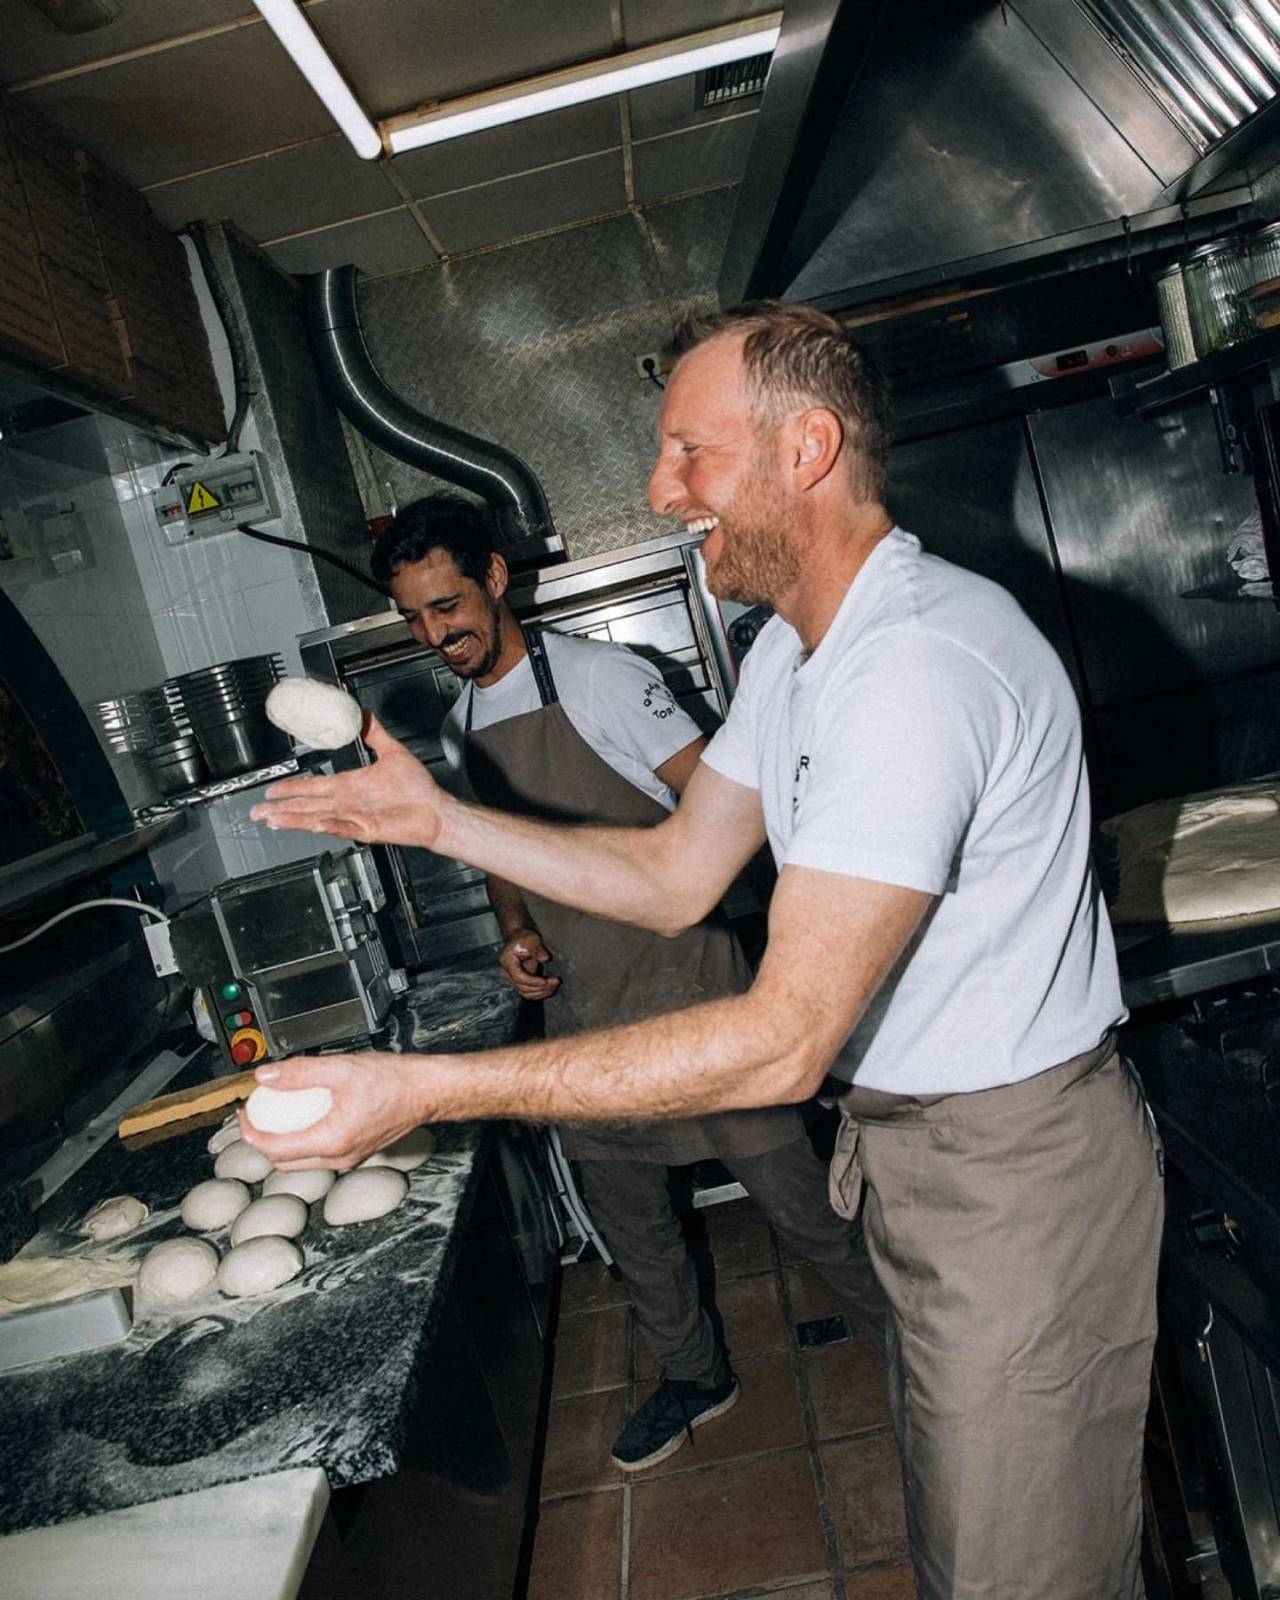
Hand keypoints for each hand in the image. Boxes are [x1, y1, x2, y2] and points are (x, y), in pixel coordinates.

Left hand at [237, 1051, 429, 1169]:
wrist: (427, 1090)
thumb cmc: (394, 1082)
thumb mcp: (340, 1068)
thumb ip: (299, 1072)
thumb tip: (265, 1076)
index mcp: (332, 1141)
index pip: (274, 1149)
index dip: (250, 1132)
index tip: (244, 1114)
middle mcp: (339, 1157)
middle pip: (284, 1162)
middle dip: (263, 1140)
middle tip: (255, 1115)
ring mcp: (350, 1157)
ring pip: (302, 1160)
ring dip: (282, 1142)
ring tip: (276, 1114)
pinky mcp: (357, 1150)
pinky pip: (320, 1153)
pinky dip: (303, 1139)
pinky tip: (305, 1114)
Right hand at [249, 716, 443, 848]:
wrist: (435, 808)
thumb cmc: (417, 788)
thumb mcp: (391, 751)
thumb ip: (375, 733)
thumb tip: (365, 714)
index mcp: (350, 785)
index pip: (313, 786)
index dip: (291, 788)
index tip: (271, 790)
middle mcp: (348, 803)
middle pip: (307, 806)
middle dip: (281, 808)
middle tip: (258, 811)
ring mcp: (356, 817)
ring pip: (318, 819)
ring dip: (295, 819)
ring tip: (274, 820)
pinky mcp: (368, 829)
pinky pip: (345, 828)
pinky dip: (330, 826)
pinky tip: (314, 824)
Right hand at [497, 929, 560, 999]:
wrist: (520, 940)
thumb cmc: (525, 938)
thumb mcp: (532, 939)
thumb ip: (538, 949)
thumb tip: (545, 958)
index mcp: (507, 961)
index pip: (519, 977)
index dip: (533, 981)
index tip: (545, 981)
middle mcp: (507, 973)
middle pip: (523, 987)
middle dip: (541, 987)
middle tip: (556, 981)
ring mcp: (512, 979)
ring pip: (526, 993)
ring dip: (542, 992)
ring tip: (554, 984)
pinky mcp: (519, 983)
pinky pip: (528, 993)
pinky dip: (540, 993)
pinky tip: (550, 987)